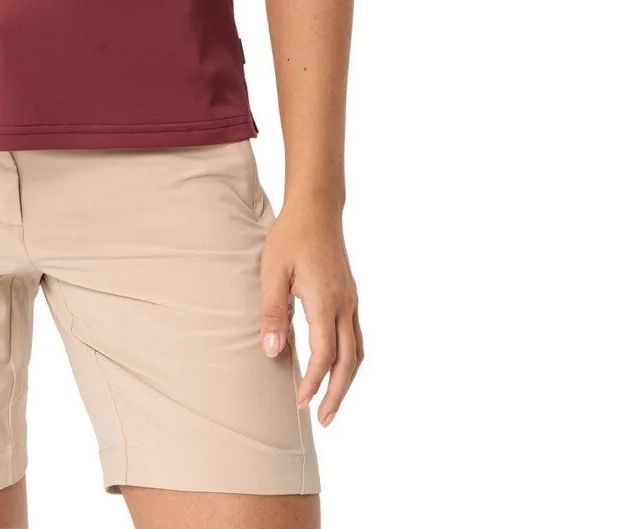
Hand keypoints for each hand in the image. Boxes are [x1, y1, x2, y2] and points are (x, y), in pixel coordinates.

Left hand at [258, 198, 362, 425]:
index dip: (312, 382)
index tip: (297, 401)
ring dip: (347, 381)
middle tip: (323, 420)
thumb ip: (273, 313)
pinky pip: (357, 338)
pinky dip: (350, 360)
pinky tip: (338, 368)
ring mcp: (351, 301)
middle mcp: (345, 305)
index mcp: (325, 301)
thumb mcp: (272, 272)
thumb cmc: (290, 237)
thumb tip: (272, 353)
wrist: (316, 209)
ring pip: (357, 352)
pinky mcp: (351, 297)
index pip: (324, 355)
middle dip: (337, 394)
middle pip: (348, 362)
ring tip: (331, 403)